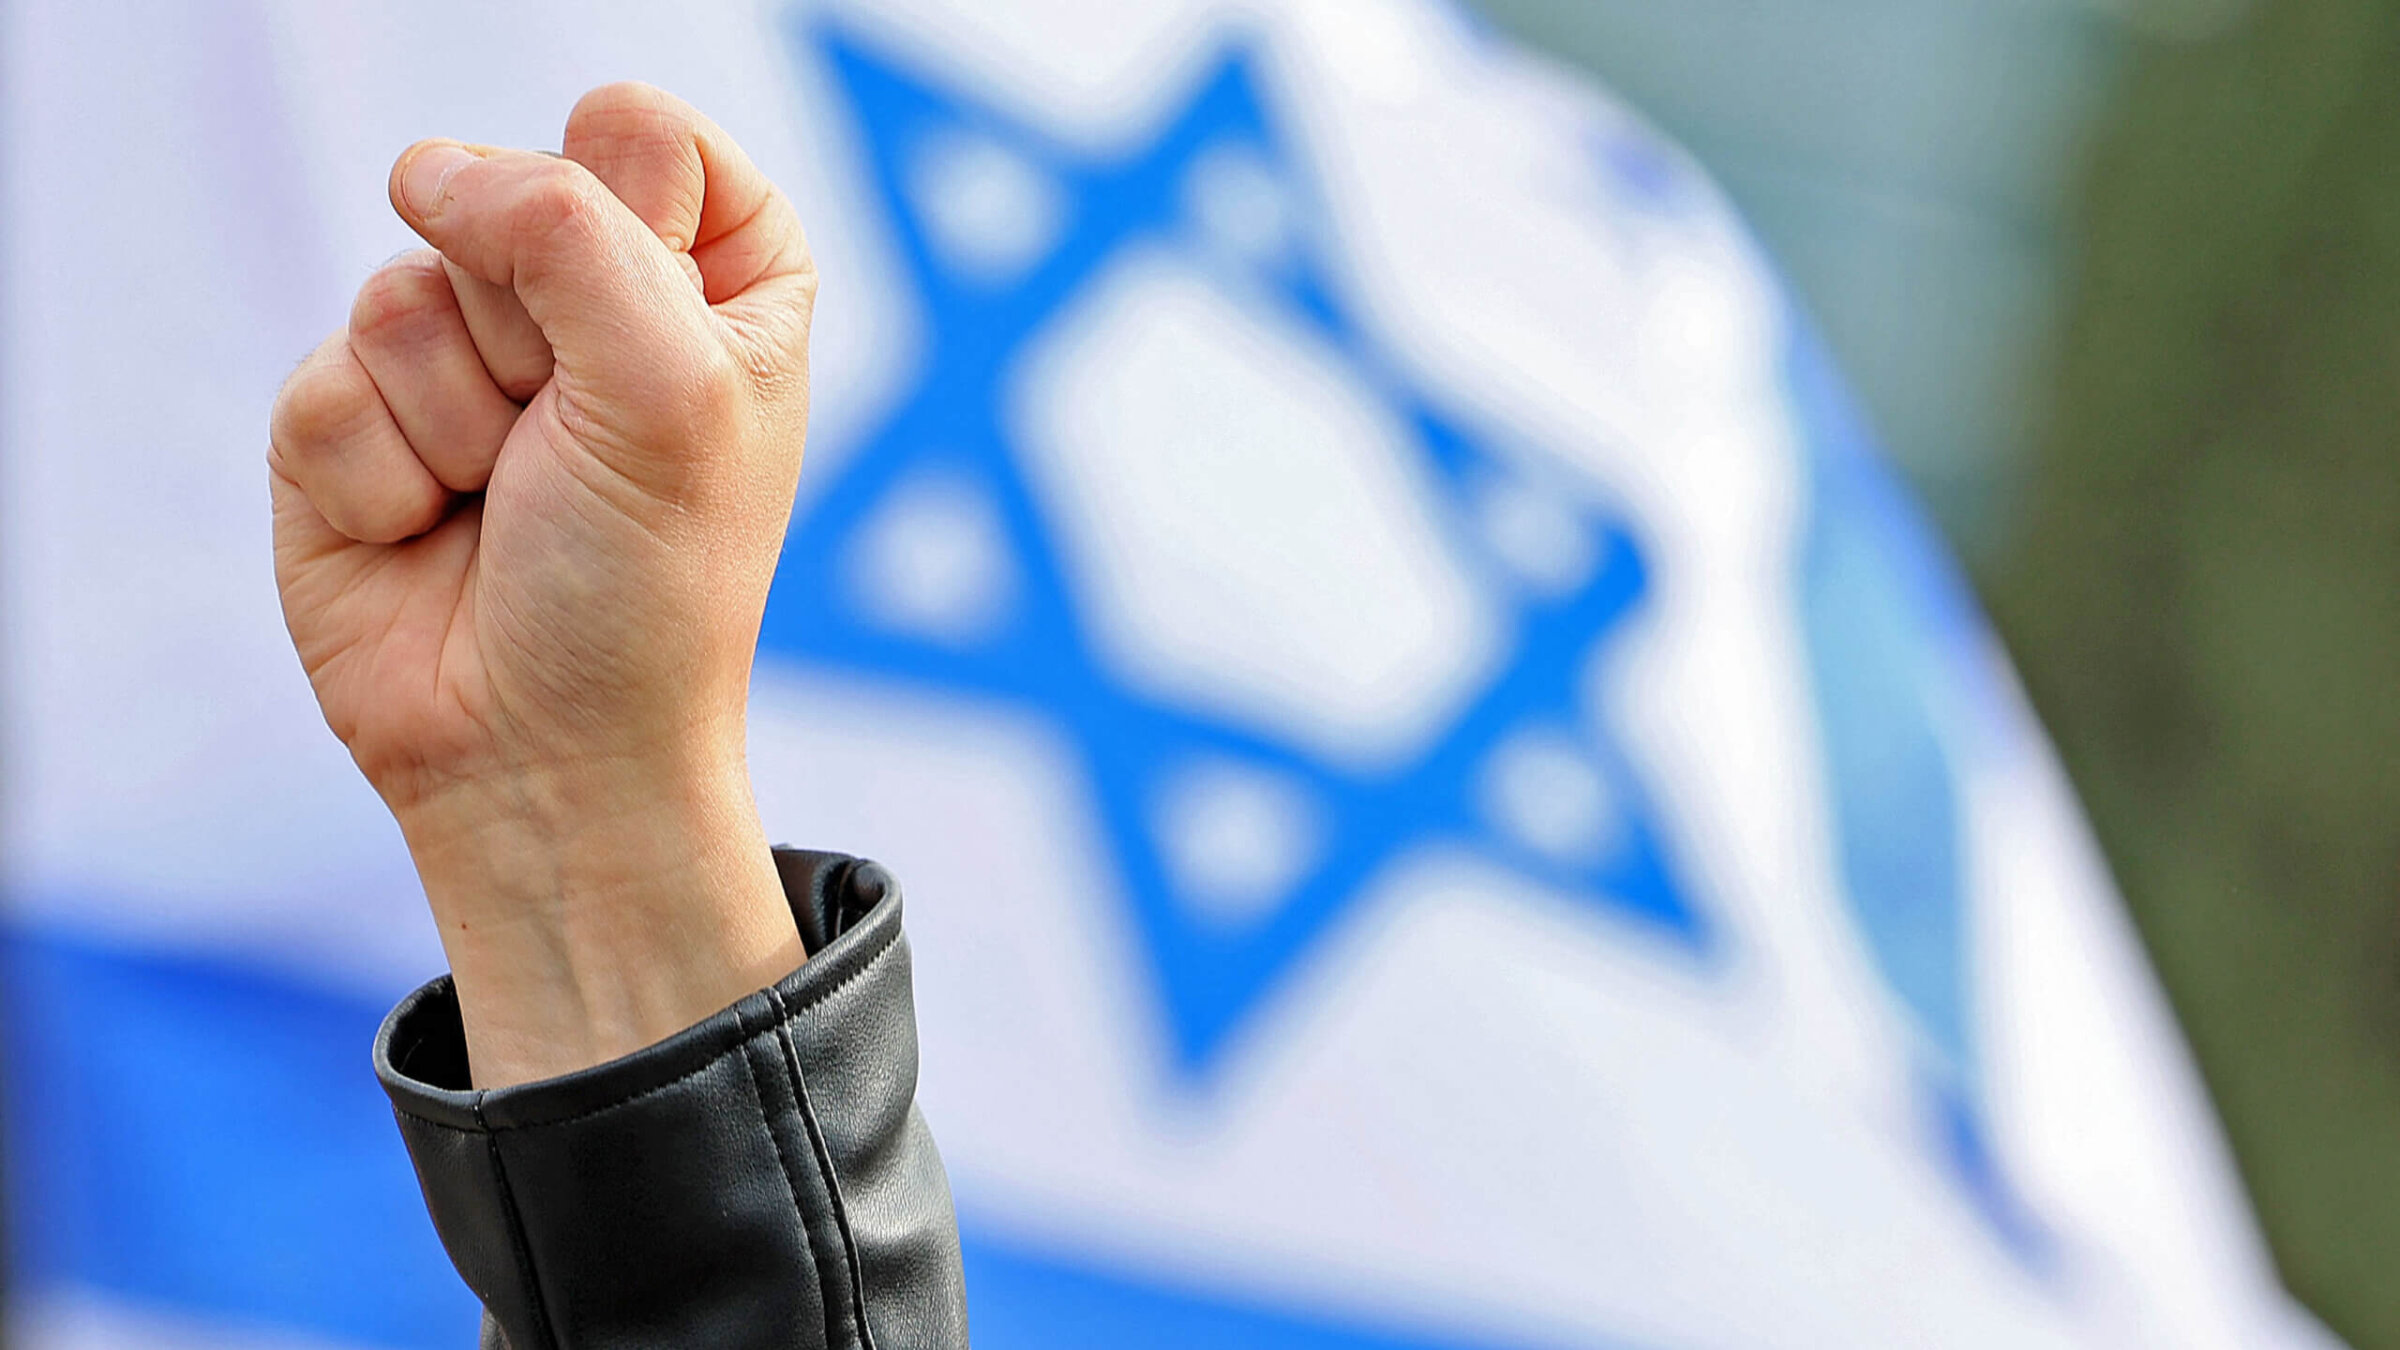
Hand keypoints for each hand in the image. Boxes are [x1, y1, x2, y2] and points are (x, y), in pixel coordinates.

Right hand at [268, 85, 815, 1086]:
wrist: (543, 759)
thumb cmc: (644, 589)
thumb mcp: (668, 390)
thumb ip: (568, 230)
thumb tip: (424, 168)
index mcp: (715, 278)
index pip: (643, 133)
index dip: (633, 227)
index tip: (664, 348)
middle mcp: (590, 300)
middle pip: (506, 192)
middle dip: (536, 338)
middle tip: (573, 452)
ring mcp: (466, 356)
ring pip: (403, 282)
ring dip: (458, 419)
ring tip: (505, 503)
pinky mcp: (357, 417)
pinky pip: (328, 374)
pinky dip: (379, 472)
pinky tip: (429, 534)